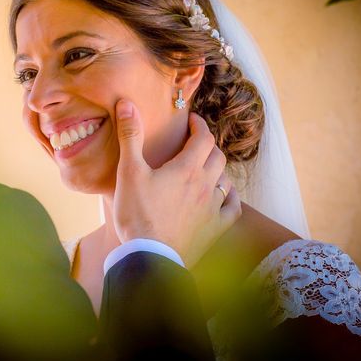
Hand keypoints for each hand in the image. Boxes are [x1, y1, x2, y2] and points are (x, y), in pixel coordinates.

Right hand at [112, 99, 240, 264]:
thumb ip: (130, 136)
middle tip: (194, 142)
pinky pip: (233, 208)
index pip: (203, 138)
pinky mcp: (215, 229)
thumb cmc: (137, 214)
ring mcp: (213, 208)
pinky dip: (230, 197)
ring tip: (205, 168)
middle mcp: (205, 185)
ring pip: (226, 180)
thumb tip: (127, 104)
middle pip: (217, 156)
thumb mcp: (129, 171)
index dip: (199, 125)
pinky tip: (224, 196)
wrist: (150, 256)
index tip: (191, 121)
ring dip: (218, 169)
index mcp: (187, 168)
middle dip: (207, 145)